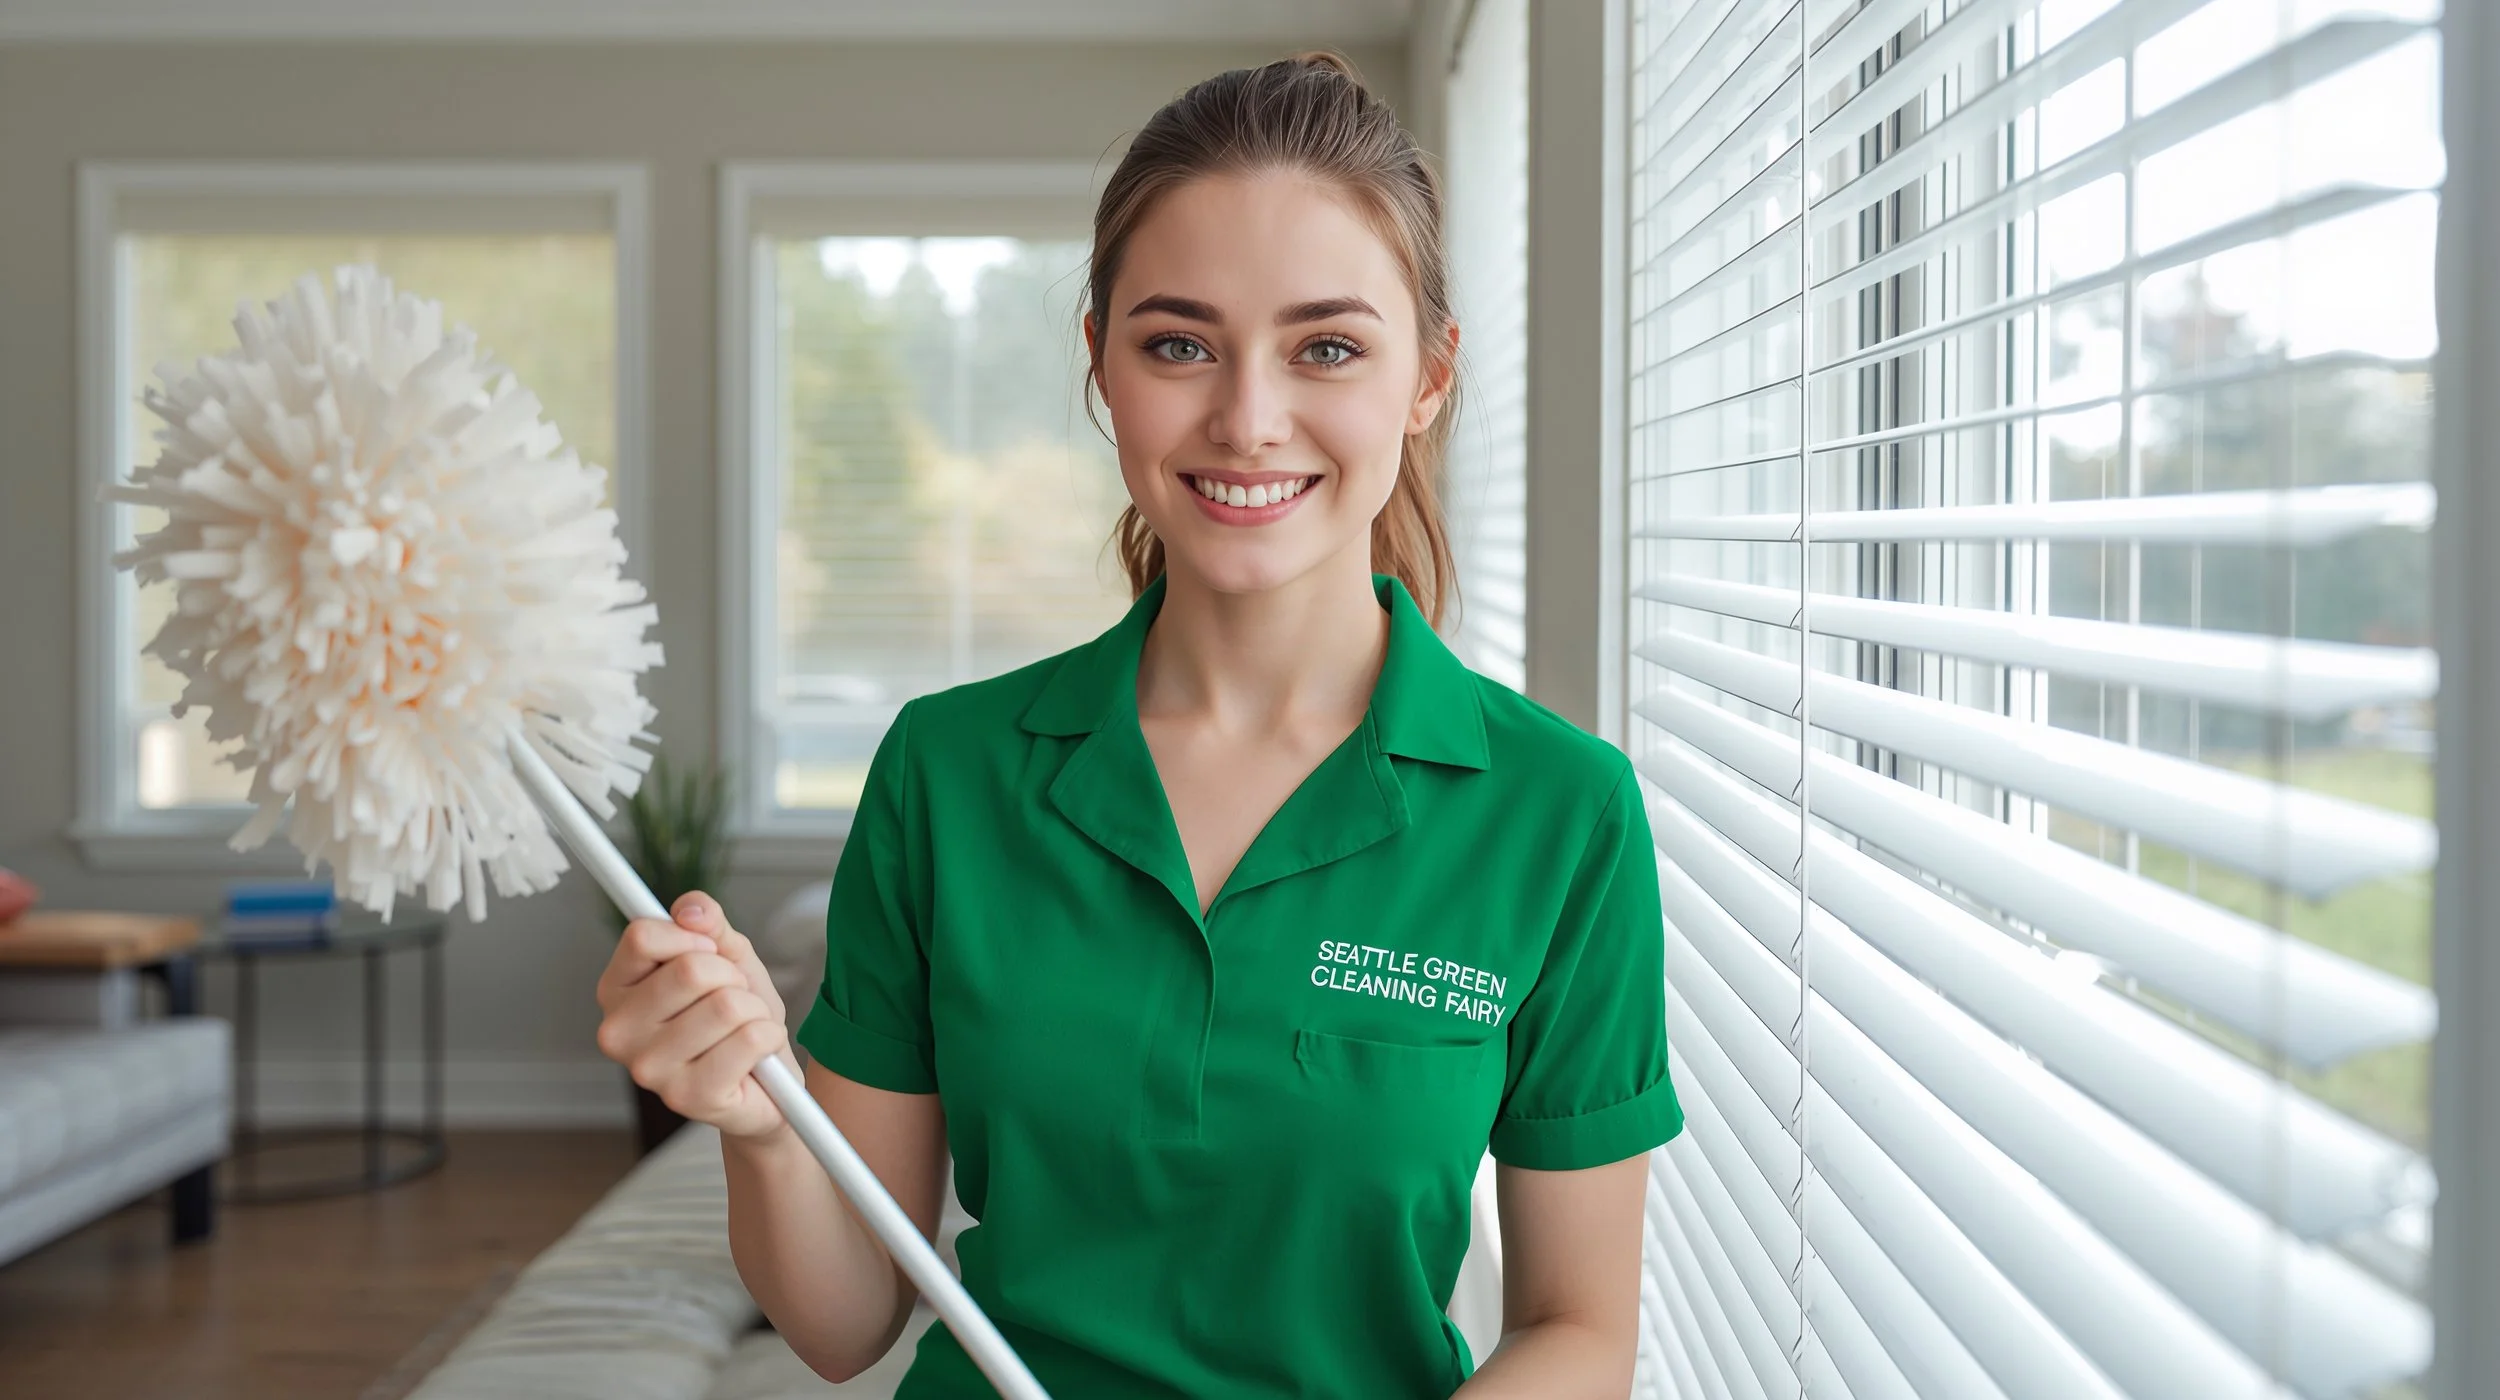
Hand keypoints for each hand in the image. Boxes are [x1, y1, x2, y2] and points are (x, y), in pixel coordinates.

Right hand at [595, 892, 795, 1143]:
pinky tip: (758, 1055)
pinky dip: (769, 1036)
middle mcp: (618, 1032)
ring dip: (754, 1011)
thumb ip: (708, 924)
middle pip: (691, 970)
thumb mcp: (726, 956)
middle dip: (731, 977)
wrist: (766, 1083)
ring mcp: (649, 1070)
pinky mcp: (689, 1097)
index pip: (642, 936)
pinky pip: (751, 1038)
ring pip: (727, 1005)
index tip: (708, 954)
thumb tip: (692, 909)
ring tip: (743, 1030)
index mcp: (616, 990)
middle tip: (732, 1000)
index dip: (692, 938)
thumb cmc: (736, 1018)